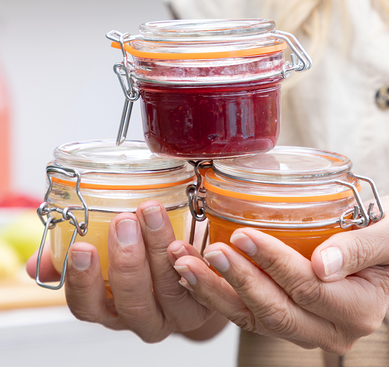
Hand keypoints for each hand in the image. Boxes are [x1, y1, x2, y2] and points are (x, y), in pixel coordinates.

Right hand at [26, 201, 220, 342]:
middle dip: (126, 260)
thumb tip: (37, 264)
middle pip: (131, 301)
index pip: (88, 307)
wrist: (193, 271)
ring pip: (168, 290)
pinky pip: (201, 286)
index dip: (82, 281)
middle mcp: (143, 318)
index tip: (81, 248)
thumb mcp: (106, 256)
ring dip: (159, 249)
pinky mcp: (207, 302)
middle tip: (124, 220)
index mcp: (112, 309)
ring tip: (153, 213)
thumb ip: (70, 259)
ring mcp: (177, 314)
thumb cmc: (143, 257)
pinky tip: (185, 240)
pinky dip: (193, 262)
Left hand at [172, 196, 388, 353]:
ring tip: (185, 264)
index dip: (275, 264)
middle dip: (240, 281)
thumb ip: (364, 246)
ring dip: (217, 293)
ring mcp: (310, 331)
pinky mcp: (289, 320)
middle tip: (210, 251)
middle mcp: (333, 331)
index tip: (245, 235)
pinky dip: (220, 297)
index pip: (309, 288)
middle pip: (277, 312)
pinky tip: (194, 273)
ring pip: (256, 320)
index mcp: (361, 309)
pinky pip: (250, 315)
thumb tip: (324, 263)